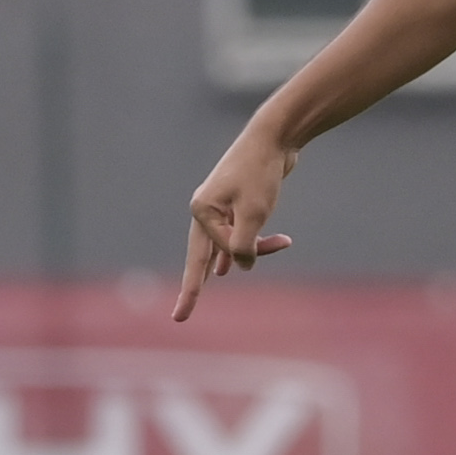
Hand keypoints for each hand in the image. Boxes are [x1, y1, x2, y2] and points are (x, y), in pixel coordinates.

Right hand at [175, 130, 299, 319]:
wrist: (275, 137)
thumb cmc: (261, 173)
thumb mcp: (254, 214)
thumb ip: (244, 247)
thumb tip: (241, 267)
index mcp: (201, 210)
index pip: (209, 254)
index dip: (205, 281)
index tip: (192, 308)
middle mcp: (205, 208)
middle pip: (202, 254)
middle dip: (194, 286)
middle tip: (179, 317)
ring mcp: (220, 205)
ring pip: (224, 243)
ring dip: (234, 261)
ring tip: (196, 295)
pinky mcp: (237, 202)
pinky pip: (237, 232)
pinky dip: (242, 247)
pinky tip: (226, 269)